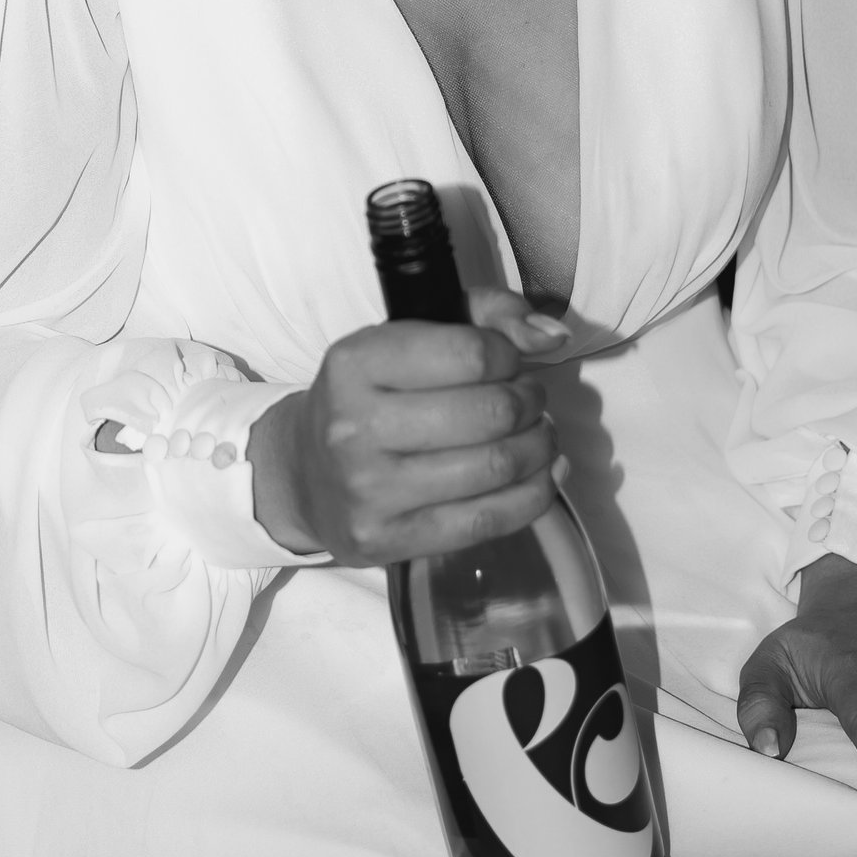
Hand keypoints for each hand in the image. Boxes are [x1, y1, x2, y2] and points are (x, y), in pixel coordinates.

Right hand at [248, 295, 569, 563]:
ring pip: (497, 467)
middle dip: (530, 403)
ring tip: (537, 436)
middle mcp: (354, 427)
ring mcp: (369, 490)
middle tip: (530, 402)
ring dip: (539, 447)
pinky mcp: (387, 540)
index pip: (472, 354)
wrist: (305, 476)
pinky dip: (533, 496)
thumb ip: (487, 315)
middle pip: (491, 413)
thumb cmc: (371, 397)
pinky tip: (540, 476)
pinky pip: (488, 521)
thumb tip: (552, 336)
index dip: (510, 356)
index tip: (509, 363)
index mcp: (355, 363)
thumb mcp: (410, 336)